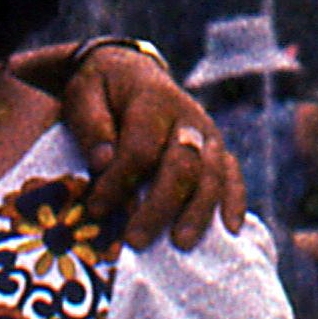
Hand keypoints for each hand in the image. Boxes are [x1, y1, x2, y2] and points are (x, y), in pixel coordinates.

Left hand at [60, 45, 244, 248]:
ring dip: (197, 212)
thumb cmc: (102, 91)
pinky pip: (231, 175)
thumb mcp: (83, 95)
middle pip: (182, 165)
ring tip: (180, 245)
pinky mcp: (217, 150)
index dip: (119, 181)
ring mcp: (207, 135)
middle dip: (160, 207)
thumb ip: (92, 127)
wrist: (130, 73)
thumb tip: (104, 162)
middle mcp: (187, 117)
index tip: (96, 208)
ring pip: (211, 175)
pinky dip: (234, 200)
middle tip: (136, 241)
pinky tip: (229, 229)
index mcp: (152, 100)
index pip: (141, 148)